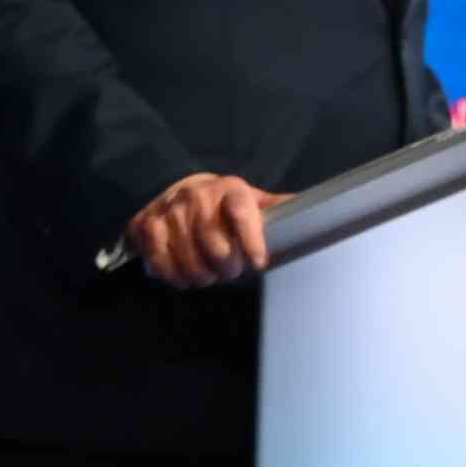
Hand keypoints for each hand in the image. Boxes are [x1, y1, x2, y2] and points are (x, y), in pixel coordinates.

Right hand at [125, 171, 276, 288]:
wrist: (179, 189)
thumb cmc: (223, 204)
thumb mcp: (253, 201)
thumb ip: (278, 209)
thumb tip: (318, 212)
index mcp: (230, 189)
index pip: (241, 211)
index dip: (250, 239)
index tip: (258, 262)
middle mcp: (198, 195)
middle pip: (215, 245)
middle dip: (227, 268)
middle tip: (230, 271)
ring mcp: (170, 209)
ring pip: (188, 260)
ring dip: (201, 277)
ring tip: (208, 275)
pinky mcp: (147, 224)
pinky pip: (160, 261)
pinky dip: (173, 276)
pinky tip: (183, 277)